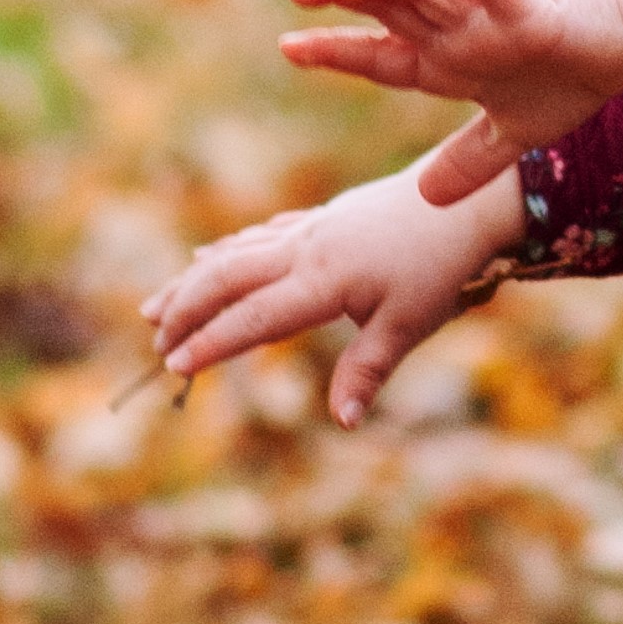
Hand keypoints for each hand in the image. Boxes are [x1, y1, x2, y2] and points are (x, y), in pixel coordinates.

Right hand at [140, 162, 523, 425]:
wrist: (468, 201)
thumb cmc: (442, 267)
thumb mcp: (410, 325)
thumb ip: (368, 370)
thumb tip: (343, 422)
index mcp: (324, 280)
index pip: (253, 318)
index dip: (212, 343)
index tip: (175, 366)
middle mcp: (307, 249)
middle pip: (227, 278)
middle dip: (186, 311)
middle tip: (154, 345)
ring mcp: (311, 229)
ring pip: (235, 253)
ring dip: (192, 281)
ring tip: (154, 308)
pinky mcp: (322, 218)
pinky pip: (260, 235)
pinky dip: (225, 251)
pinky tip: (205, 258)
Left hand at [280, 0, 622, 203]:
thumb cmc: (568, 79)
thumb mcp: (512, 136)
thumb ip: (469, 163)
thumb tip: (427, 200)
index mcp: (448, 61)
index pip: (380, 54)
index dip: (336, 50)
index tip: (288, 46)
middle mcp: (458, 31)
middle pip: (390, 9)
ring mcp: (489, 15)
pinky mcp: (531, 6)